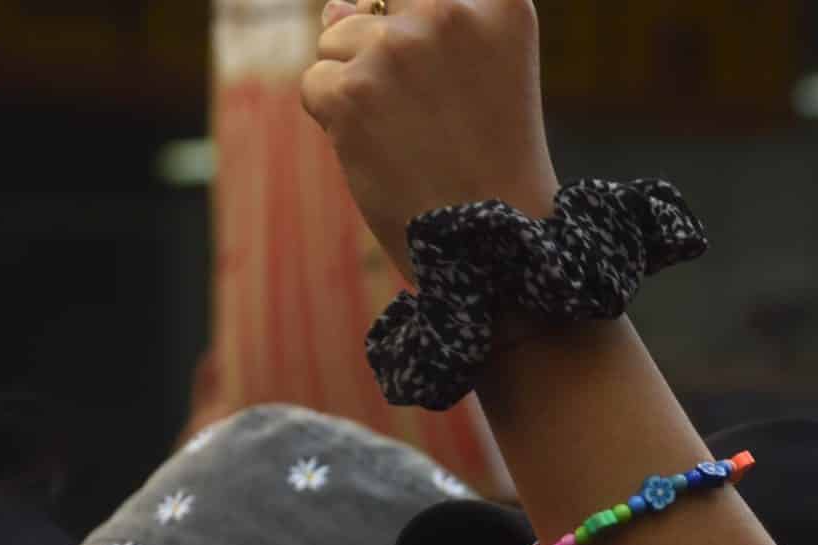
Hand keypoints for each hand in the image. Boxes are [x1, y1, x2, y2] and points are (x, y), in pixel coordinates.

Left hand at [302, 0, 559, 278]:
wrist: (489, 248)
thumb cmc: (489, 166)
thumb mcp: (480, 77)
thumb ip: (416, 26)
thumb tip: (334, 5)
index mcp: (501, 2)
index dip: (418, 27)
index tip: (439, 79)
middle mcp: (449, 10)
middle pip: (378, 8)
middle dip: (383, 55)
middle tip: (425, 117)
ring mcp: (398, 47)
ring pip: (337, 39)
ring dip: (355, 87)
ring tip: (405, 137)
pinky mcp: (353, 90)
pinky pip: (316, 83)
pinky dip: (334, 121)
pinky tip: (378, 153)